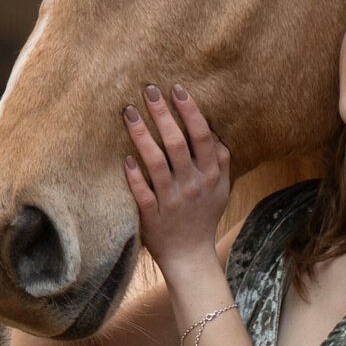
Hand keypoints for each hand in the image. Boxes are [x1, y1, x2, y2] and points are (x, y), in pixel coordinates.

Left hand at [123, 84, 230, 276]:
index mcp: (211, 175)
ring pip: (157, 164)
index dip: (190, 111)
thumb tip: (212, 126)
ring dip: (142, 136)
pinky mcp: (153, 217)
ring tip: (128, 112)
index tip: (176, 89)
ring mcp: (173, 201)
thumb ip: (221, 158)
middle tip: (148, 89)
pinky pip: (143, 193)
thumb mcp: (221, 187)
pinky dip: (134, 177)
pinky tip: (124, 159)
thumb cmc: (204, 216)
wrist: (191, 257)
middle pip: (178, 144)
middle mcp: (193, 185)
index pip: (202, 136)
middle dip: (163, 114)